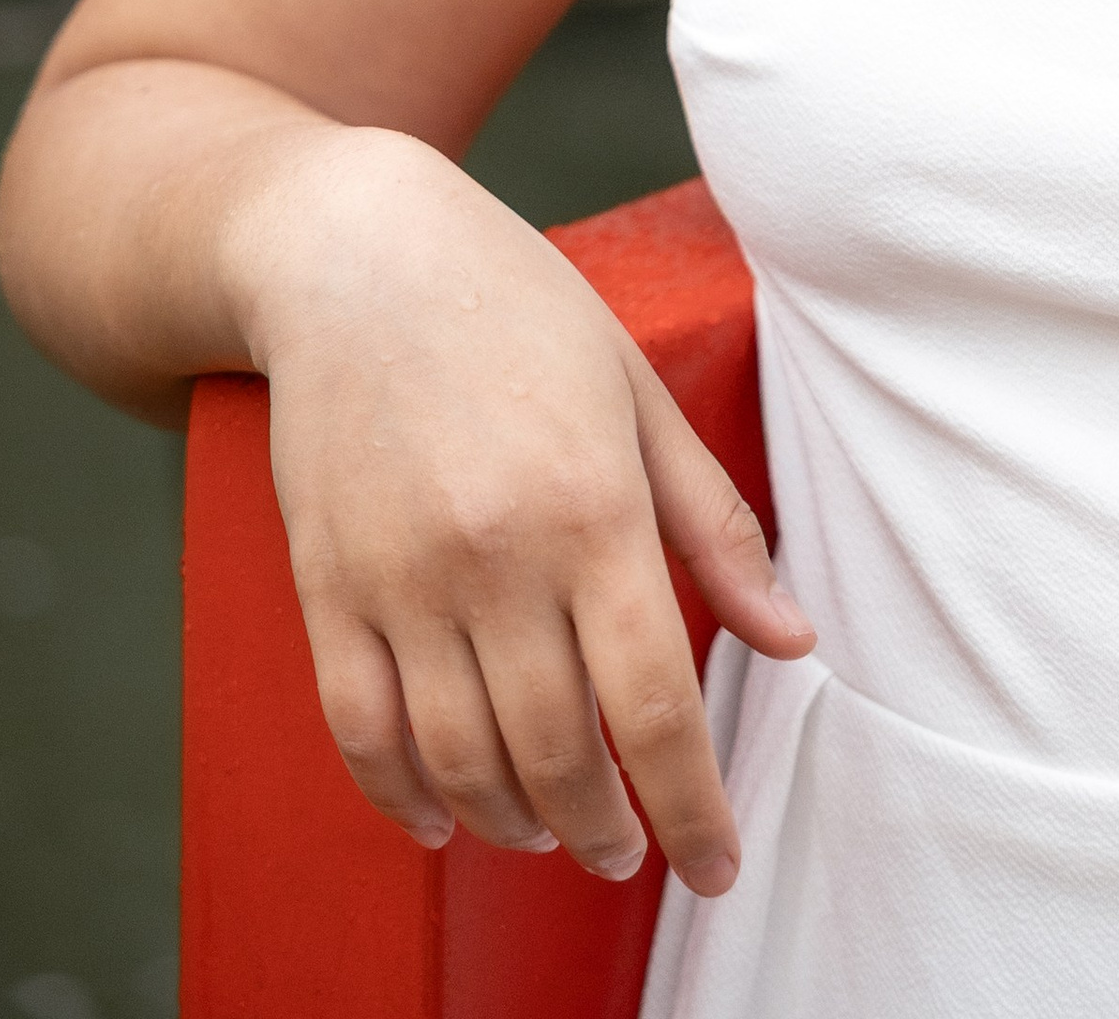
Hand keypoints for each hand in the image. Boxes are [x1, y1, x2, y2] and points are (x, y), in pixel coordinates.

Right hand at [234, 125, 810, 889]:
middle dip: (605, 830)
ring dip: (515, 823)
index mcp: (592, 506)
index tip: (716, 865)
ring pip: (460, 759)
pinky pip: (360, 731)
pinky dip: (402, 797)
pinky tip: (441, 817)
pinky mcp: (327, 585)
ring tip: (552, 831)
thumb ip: (715, 524)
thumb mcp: (640, 391)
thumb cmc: (517, 309)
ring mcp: (401, 577)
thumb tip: (792, 640)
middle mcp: (496, 556)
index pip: (653, 703)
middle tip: (629, 852)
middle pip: (558, 752)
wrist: (358, 252)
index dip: (692, 807)